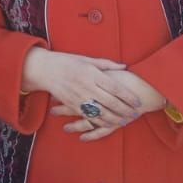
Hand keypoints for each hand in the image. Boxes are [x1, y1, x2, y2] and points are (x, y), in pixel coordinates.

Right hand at [21, 47, 141, 123]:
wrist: (44, 69)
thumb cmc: (66, 61)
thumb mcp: (86, 59)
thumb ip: (106, 64)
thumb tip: (125, 67)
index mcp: (91, 73)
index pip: (114, 87)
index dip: (127, 96)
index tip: (137, 102)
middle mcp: (86, 86)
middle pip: (110, 101)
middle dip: (124, 110)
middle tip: (136, 114)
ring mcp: (78, 96)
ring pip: (100, 112)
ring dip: (115, 119)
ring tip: (125, 122)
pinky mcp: (72, 104)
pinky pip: (88, 116)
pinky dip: (100, 122)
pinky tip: (109, 124)